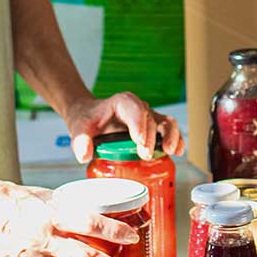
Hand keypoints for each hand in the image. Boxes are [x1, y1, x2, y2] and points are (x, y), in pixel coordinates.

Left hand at [62, 92, 184, 161]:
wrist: (90, 116)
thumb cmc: (87, 119)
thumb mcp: (79, 127)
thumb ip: (80, 139)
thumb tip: (84, 154)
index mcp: (121, 103)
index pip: (133, 108)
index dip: (139, 123)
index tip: (139, 140)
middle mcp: (138, 108)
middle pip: (151, 119)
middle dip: (152, 137)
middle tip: (146, 154)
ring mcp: (148, 119)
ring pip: (166, 122)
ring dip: (171, 136)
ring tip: (171, 151)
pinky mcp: (154, 130)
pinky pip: (169, 131)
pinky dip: (176, 140)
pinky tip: (178, 151)